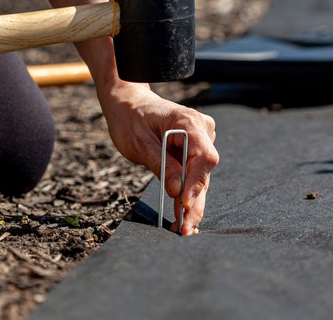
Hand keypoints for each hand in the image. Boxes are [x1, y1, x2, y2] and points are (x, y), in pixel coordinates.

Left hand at [99, 81, 218, 235]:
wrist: (128, 103)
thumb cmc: (131, 118)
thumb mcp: (140, 144)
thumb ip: (161, 165)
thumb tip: (178, 192)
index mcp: (189, 122)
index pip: (203, 157)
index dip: (196, 183)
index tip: (185, 204)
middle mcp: (202, 130)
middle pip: (204, 172)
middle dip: (195, 202)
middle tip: (185, 229)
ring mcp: (201, 139)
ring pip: (200, 177)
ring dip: (191, 203)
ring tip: (182, 228)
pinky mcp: (194, 150)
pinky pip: (193, 174)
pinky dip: (187, 194)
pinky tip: (182, 216)